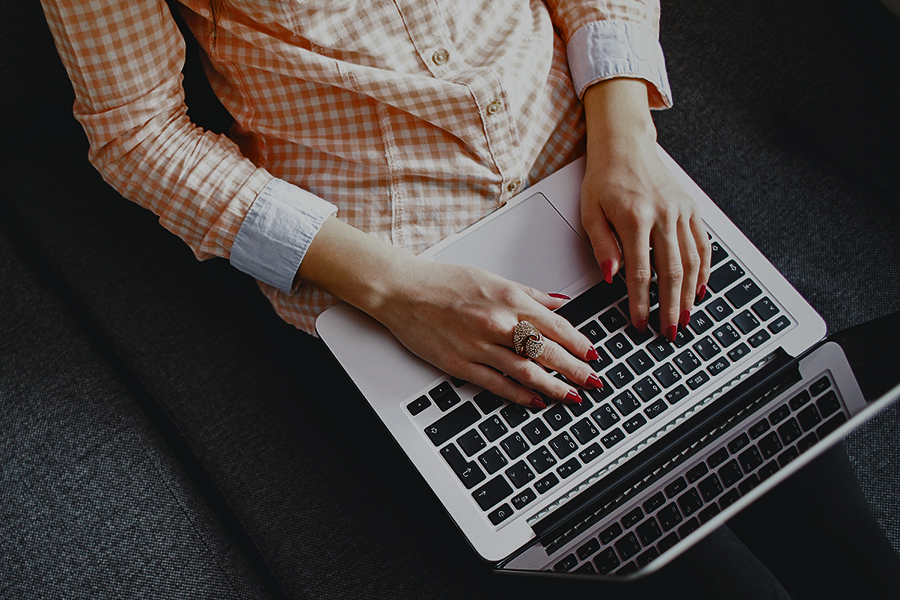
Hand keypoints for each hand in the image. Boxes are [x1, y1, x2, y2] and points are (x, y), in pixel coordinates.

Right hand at [299, 217, 601, 406]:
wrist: (402, 291)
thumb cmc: (443, 282)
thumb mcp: (492, 278)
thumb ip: (529, 294)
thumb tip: (559, 303)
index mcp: (508, 298)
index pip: (555, 325)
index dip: (579, 343)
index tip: (593, 355)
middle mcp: (497, 322)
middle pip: (546, 351)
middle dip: (575, 370)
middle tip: (594, 382)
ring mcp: (479, 346)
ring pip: (526, 371)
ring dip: (554, 386)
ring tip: (572, 397)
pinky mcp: (460, 364)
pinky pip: (497, 384)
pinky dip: (520, 394)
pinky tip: (536, 401)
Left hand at [581, 79, 710, 340]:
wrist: (625, 144)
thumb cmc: (604, 177)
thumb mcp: (590, 211)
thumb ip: (602, 245)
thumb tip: (611, 277)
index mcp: (635, 218)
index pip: (640, 272)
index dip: (641, 302)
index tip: (640, 322)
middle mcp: (663, 215)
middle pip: (671, 272)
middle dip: (671, 307)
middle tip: (670, 331)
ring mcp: (680, 211)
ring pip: (692, 261)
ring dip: (690, 294)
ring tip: (686, 317)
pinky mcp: (691, 208)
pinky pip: (702, 244)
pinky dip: (704, 269)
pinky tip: (700, 288)